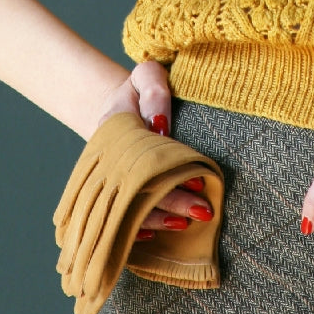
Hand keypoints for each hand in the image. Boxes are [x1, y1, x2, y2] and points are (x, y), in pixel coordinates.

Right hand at [93, 60, 214, 238]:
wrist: (117, 106)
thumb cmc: (140, 89)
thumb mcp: (147, 76)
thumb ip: (155, 93)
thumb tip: (162, 129)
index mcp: (116, 128)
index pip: (144, 155)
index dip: (170, 172)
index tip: (199, 180)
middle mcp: (109, 158)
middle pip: (139, 186)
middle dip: (172, 202)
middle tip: (204, 211)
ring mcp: (108, 178)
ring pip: (128, 207)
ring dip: (158, 219)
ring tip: (186, 224)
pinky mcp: (112, 192)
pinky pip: (117, 217)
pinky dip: (134, 230)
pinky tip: (153, 238)